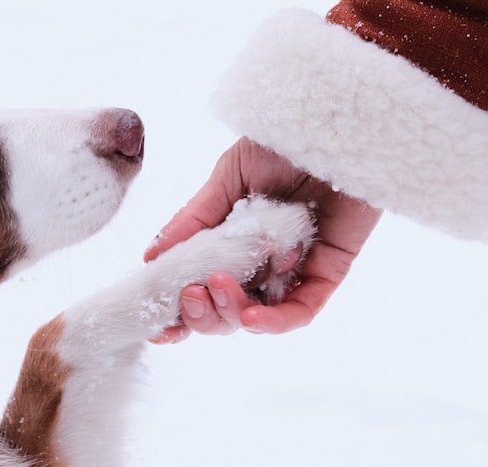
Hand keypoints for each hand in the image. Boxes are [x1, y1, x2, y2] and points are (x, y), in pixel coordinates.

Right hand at [145, 138, 380, 340]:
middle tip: (189, 294)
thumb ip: (193, 221)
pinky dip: (274, 321)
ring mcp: (292, 270)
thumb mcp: (227, 177)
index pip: (200, 290)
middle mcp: (259, 263)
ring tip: (216, 286)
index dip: (178, 314)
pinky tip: (250, 316)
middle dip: (200, 315)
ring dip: (228, 313)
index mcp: (230, 244)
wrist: (337, 121)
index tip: (157, 326)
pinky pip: (301, 311)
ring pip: (256, 316)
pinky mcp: (328, 271)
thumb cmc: (285, 140)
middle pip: (224, 313)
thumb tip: (151, 258)